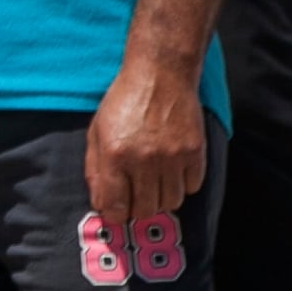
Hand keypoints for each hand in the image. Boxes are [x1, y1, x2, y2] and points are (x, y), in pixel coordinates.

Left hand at [87, 54, 210, 236]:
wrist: (160, 76)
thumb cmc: (123, 103)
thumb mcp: (96, 132)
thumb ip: (95, 170)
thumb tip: (101, 204)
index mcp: (114, 155)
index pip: (115, 205)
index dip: (114, 214)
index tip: (116, 211)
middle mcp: (144, 160)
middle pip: (145, 209)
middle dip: (137, 209)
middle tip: (134, 198)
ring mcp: (173, 157)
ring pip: (171, 203)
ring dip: (160, 199)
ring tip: (152, 183)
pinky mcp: (195, 153)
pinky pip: (191, 187)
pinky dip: (182, 185)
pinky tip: (171, 171)